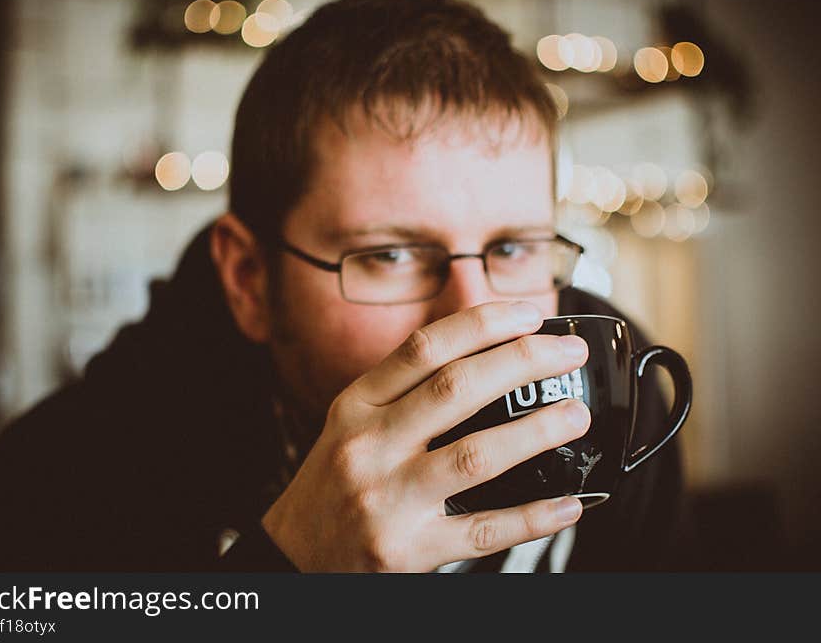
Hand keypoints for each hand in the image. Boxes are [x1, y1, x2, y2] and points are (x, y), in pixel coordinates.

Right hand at [261, 301, 590, 571]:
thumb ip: (402, 391)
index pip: (423, 348)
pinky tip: (567, 504)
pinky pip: (481, 531)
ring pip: (474, 456)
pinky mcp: (407, 550)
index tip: (529, 313)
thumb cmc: (334, 482)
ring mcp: (388, 499)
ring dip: (535, 433)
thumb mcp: (351, 422)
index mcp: (356, 405)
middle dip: (522, 362)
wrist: (294, 556)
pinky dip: (531, 518)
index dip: (482, 324)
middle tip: (567, 352)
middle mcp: (369, 445)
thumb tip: (486, 358)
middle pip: (456, 388)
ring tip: (575, 416)